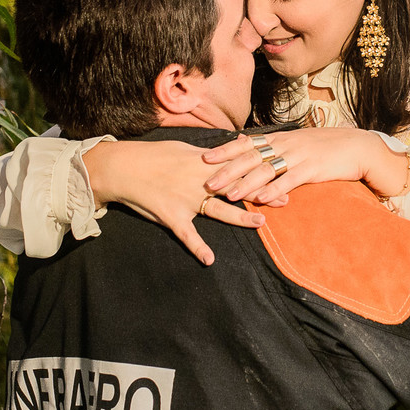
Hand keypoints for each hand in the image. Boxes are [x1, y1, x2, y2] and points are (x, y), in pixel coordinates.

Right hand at [83, 140, 267, 264]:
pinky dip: (197, 247)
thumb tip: (229, 151)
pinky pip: (187, 234)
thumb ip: (208, 156)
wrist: (123, 168)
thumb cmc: (152, 156)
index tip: (283, 174)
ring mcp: (187, 199)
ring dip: (240, 218)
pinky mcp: (172, 215)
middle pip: (236, 189)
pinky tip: (209, 260)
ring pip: (219, 210)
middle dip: (261, 195)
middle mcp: (199, 181)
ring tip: (260, 223)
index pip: (239, 168)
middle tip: (285, 200)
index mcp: (203, 164)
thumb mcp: (183, 150)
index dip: (261, 172)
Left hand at [201, 129, 409, 204]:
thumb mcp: (297, 143)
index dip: (225, 151)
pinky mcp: (313, 168)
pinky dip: (274, 189)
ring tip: (228, 194)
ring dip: (246, 183)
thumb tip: (248, 145)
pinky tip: (262, 198)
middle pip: (251, 157)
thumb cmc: (326, 147)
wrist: (358, 146)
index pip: (247, 143)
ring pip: (266, 169)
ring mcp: (299, 156)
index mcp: (280, 138)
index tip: (204, 158)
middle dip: (227, 170)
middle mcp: (286, 144)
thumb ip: (274, 146)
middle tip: (207, 182)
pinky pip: (290, 179)